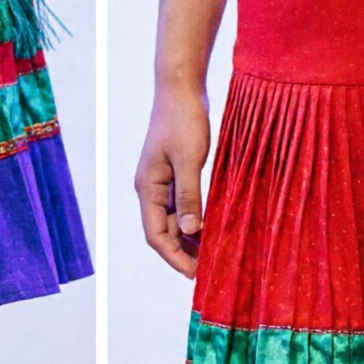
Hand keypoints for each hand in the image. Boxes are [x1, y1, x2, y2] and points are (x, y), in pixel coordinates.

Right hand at [137, 86, 212, 277]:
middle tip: (211, 271)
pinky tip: (214, 228)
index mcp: (148, 188)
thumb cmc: (183, 120)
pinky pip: (184, 206)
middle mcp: (151, 189)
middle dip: (184, 253)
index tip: (196, 275)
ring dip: (192, 239)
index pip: (156, 235)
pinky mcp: (175, 174)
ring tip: (215, 255)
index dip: (175, 257)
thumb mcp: (189, 160)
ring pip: (175, 221)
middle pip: (164, 232)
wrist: (180, 89)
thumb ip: (190, 197)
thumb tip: (193, 232)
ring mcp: (162, 182)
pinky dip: (197, 220)